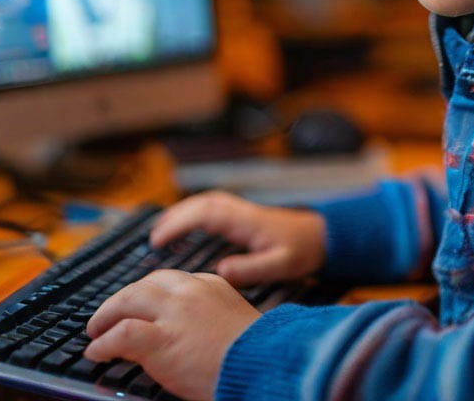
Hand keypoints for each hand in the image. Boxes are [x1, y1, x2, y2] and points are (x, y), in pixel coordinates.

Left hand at [85, 269, 259, 400]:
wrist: (263, 365)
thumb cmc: (254, 354)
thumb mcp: (232, 323)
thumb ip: (209, 318)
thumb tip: (186, 333)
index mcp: (211, 284)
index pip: (170, 281)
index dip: (149, 294)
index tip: (140, 308)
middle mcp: (191, 291)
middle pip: (145, 284)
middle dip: (122, 299)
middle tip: (108, 315)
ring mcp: (175, 312)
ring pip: (128, 299)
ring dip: (106, 316)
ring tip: (96, 331)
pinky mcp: (162, 338)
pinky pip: (122, 334)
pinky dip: (104, 343)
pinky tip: (96, 352)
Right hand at [150, 191, 326, 285]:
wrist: (320, 235)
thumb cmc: (302, 249)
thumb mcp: (281, 264)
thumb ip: (252, 268)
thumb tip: (221, 270)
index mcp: (245, 220)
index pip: (205, 214)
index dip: (179, 224)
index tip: (160, 239)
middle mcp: (240, 210)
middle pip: (200, 203)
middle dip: (174, 216)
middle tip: (153, 237)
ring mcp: (240, 210)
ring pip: (204, 202)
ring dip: (181, 212)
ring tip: (160, 231)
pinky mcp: (241, 215)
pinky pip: (210, 208)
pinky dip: (192, 213)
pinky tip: (183, 228)